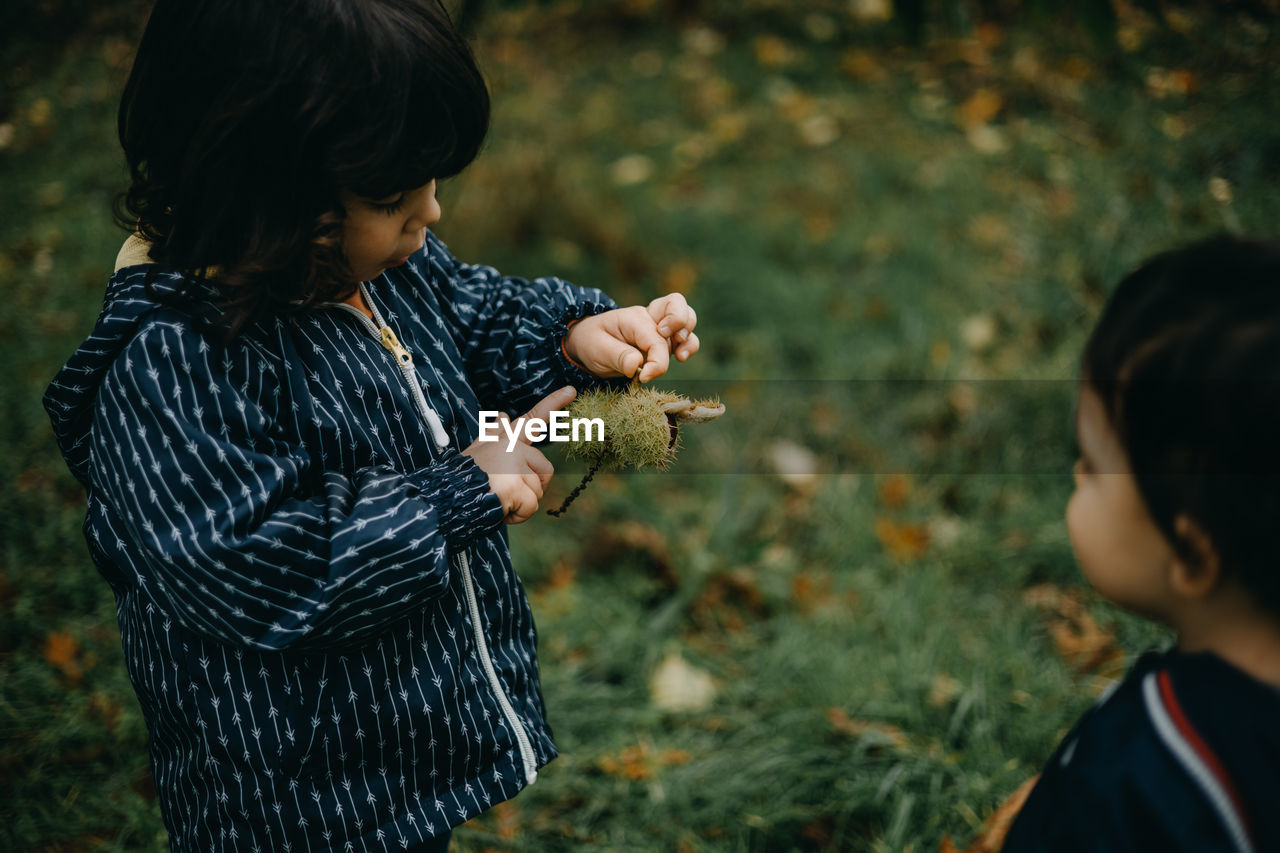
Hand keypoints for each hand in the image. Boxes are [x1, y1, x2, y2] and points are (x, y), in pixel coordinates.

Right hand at [463, 386, 575, 523]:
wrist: (448, 499)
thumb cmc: (461, 479)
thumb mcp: (475, 452)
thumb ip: (492, 435)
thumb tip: (502, 415)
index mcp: (504, 439)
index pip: (532, 419)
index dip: (553, 404)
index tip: (571, 390)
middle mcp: (511, 447)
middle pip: (544, 468)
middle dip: (535, 486)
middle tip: (511, 494)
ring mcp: (515, 465)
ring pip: (537, 491)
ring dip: (521, 503)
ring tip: (497, 499)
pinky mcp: (516, 486)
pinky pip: (530, 507)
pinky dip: (517, 515)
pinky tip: (500, 509)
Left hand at [563, 293, 698, 382]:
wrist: (587, 342)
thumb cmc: (591, 343)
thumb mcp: (596, 349)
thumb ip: (617, 356)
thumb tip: (636, 366)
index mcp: (633, 318)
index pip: (656, 338)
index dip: (656, 362)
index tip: (643, 377)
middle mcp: (649, 318)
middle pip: (678, 305)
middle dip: (681, 324)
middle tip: (673, 344)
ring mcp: (658, 327)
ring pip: (687, 320)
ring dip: (689, 337)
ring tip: (680, 356)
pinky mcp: (662, 339)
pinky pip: (685, 336)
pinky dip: (688, 346)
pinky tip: (680, 357)